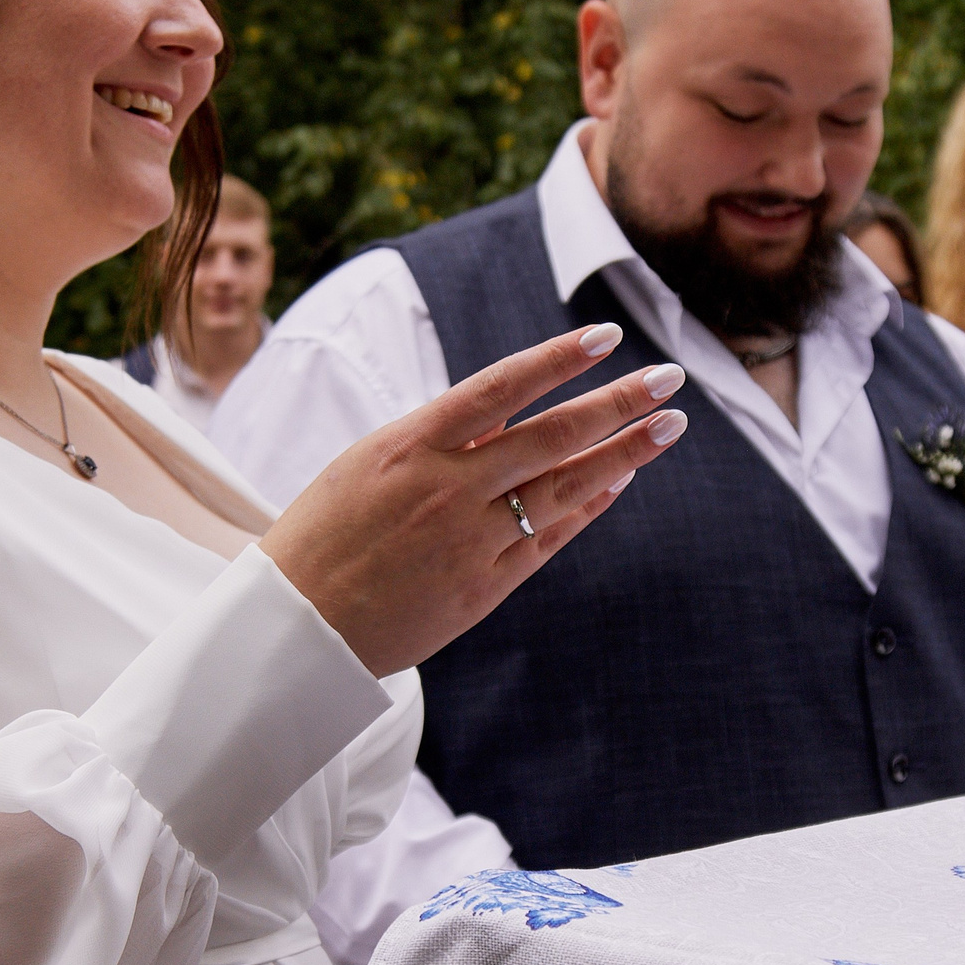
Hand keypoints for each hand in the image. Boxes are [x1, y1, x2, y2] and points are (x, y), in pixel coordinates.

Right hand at [261, 322, 685, 675]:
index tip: (607, 338)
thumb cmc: (324, 533)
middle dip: (618, 404)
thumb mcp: (369, 463)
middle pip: (552, 436)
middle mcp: (448, 487)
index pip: (502, 386)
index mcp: (411, 444)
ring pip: (564, 488)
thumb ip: (441, 437)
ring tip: (666, 428)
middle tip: (669, 380)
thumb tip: (509, 409)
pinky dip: (587, 509)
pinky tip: (619, 483)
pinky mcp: (483, 589)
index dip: (559, 359)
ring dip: (622, 455)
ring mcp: (471, 540)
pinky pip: (549, 541)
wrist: (296, 626)